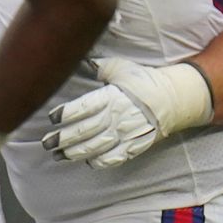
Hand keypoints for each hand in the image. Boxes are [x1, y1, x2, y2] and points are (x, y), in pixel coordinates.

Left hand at [40, 58, 213, 167]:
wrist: (175, 98)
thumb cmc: (145, 80)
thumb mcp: (122, 68)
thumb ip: (100, 67)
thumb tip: (82, 60)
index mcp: (111, 97)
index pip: (82, 108)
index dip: (65, 114)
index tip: (52, 117)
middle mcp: (117, 117)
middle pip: (84, 131)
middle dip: (63, 138)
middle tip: (46, 143)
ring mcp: (126, 133)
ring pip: (96, 147)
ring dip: (75, 153)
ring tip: (59, 155)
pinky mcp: (136, 145)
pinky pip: (116, 157)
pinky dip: (101, 162)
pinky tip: (88, 162)